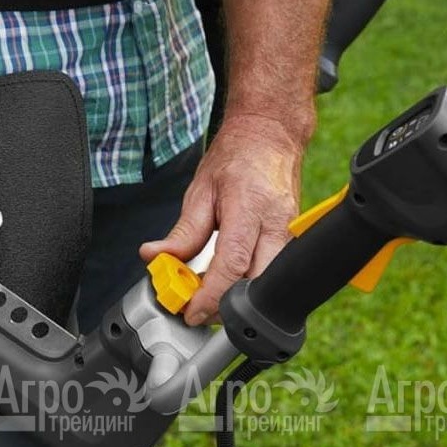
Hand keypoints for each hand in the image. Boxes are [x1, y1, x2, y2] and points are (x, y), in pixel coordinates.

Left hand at [140, 113, 310, 324]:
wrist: (270, 135)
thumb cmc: (236, 158)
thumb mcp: (200, 190)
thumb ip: (182, 232)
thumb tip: (154, 257)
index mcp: (249, 208)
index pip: (232, 265)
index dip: (210, 296)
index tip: (190, 311)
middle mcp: (276, 223)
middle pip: (255, 283)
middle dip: (225, 306)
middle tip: (198, 309)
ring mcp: (290, 232)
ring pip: (267, 283)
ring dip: (237, 297)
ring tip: (209, 293)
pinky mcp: (292, 239)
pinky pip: (271, 272)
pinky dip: (248, 284)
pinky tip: (228, 280)